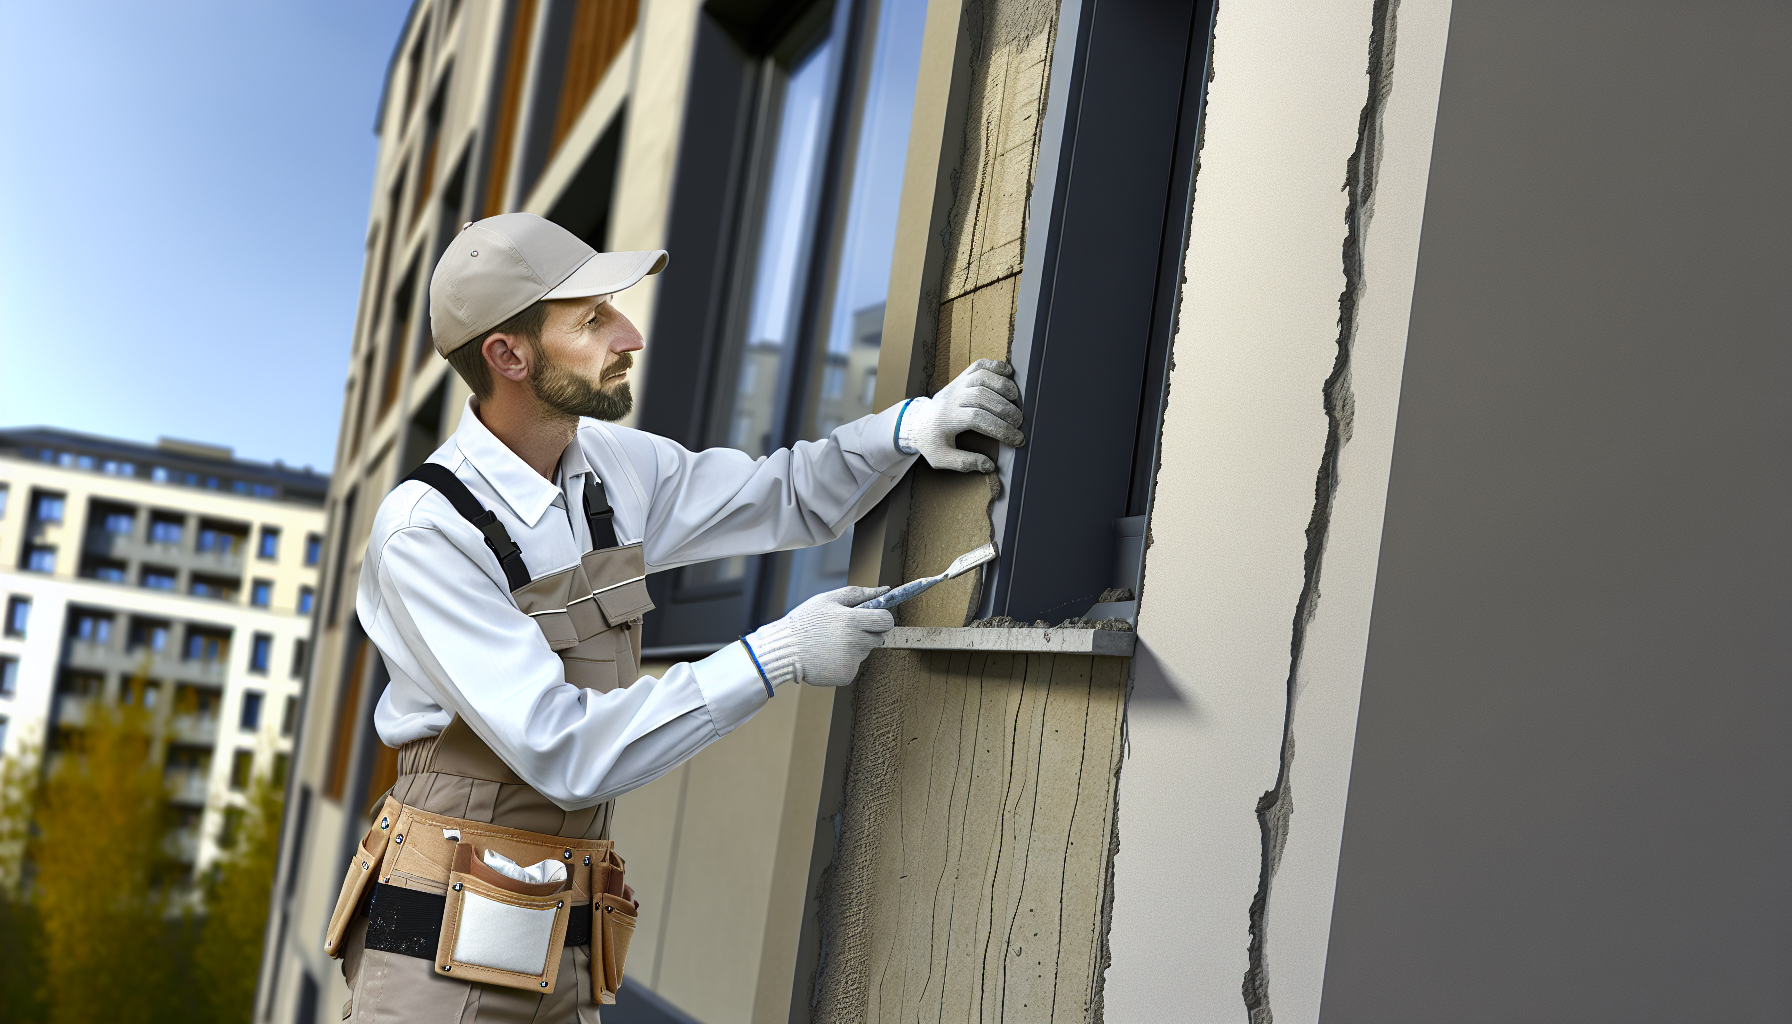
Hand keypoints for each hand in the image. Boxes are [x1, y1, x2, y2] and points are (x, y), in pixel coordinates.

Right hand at [743, 586, 894, 687]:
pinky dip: (843, 663)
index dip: (881, 619)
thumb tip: (884, 590)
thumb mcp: (827, 600)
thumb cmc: (804, 622)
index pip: (886, 621)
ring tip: (829, 644)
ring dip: (853, 648)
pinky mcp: (846, 675)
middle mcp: (855, 642)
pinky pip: (853, 667)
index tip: (872, 619)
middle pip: (878, 638)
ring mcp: (852, 661)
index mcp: (853, 620)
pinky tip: (827, 657)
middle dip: (867, 634)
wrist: (783, 650)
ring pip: (864, 653)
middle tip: (845, 632)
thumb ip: (858, 593)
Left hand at [900, 359, 1024, 471]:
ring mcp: (957, 384)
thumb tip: (989, 466)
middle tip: (1020, 423)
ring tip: (1017, 402)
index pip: (978, 419)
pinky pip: (980, 365)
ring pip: (983, 377)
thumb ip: (965, 463)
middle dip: (1006, 410)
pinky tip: (1009, 375)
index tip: (1017, 440)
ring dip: (1004, 387)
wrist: (917, 421)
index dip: (1001, 429)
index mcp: (948, 418)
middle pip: (983, 397)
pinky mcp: (962, 377)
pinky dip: (996, 366)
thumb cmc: (931, 441)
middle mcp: (953, 397)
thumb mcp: (941, 459)